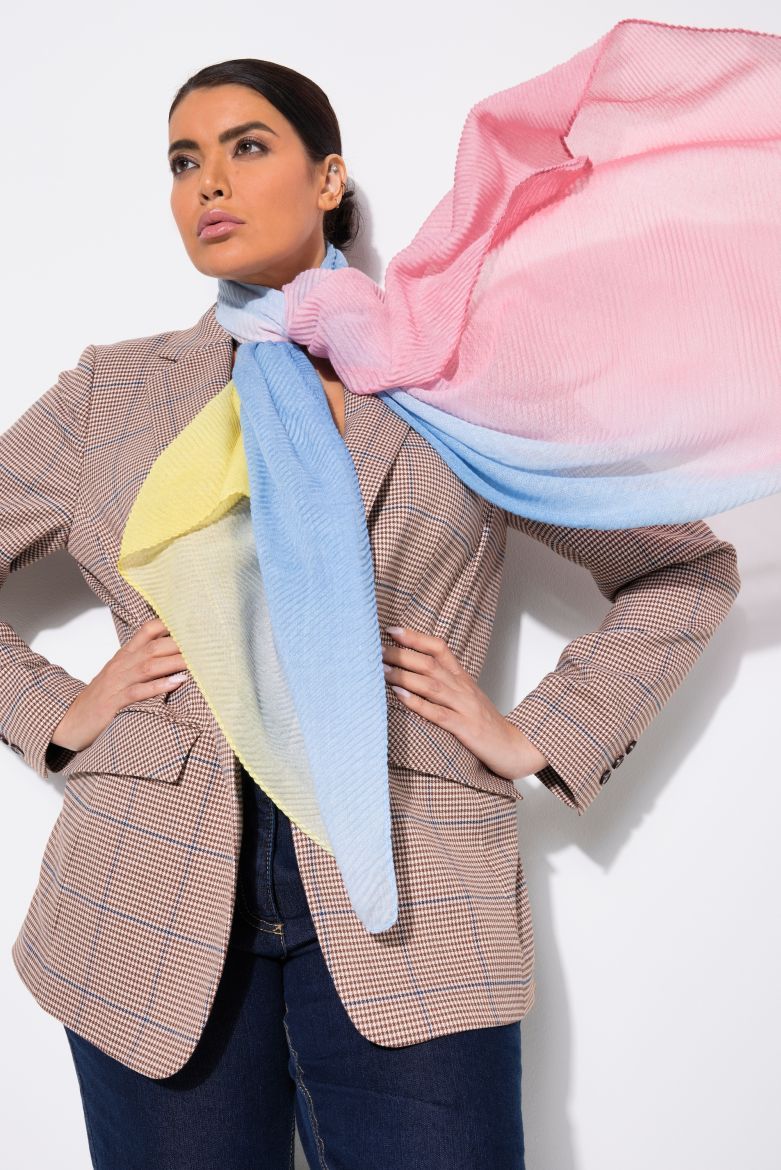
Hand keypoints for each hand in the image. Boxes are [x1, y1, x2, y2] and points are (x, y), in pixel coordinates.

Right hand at [49, 618, 189, 752]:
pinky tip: (176, 683)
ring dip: (174, 663)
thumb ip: (143, 663)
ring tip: (197, 661)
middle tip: (206, 644)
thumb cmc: (101, 699)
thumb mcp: (121, 675)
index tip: (194, 624)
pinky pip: (138, 692)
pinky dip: (158, 686)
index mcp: (124, 656)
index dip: (169, 624)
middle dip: (180, 644)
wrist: (71, 722)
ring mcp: (117, 683)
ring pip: (149, 667)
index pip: (146, 630)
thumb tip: (175, 655)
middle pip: (154, 647)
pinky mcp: (114, 703)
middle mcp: (122, 665)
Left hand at [382, 626, 548, 780]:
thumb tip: (413, 671)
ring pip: (431, 685)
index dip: (416, 637)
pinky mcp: (464, 728)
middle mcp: (463, 688)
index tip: (392, 630)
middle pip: (430, 664)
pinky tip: (400, 696)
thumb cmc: (485, 723)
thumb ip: (445, 683)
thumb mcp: (466, 697)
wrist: (513, 747)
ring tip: (382, 670)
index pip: (439, 648)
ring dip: (404, 676)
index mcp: (463, 678)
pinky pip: (438, 713)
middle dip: (402, 655)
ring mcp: (465, 708)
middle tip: (377, 650)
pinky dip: (417, 703)